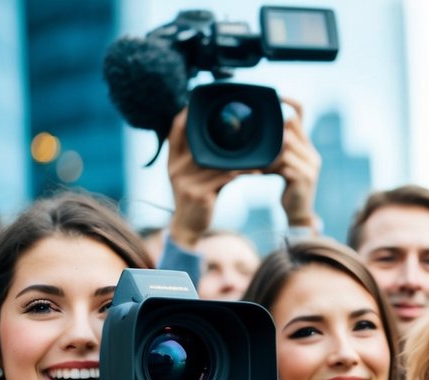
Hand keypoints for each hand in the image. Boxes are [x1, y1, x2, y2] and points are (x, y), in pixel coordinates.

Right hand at [165, 108, 251, 249]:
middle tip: (240, 122)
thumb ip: (204, 160)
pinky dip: (241, 173)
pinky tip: (255, 171)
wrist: (187, 228)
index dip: (186, 115)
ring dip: (238, 156)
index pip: (175, 131)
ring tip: (256, 152)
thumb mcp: (195, 176)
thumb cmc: (197, 199)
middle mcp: (175, 168)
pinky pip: (224, 178)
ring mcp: (185, 181)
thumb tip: (226, 144)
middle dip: (218, 131)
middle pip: (196, 141)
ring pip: (215, 161)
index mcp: (173, 160)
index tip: (199, 103)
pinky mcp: (198, 194)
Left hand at [266, 97, 321, 229]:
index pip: (301, 114)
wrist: (299, 214)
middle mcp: (311, 152)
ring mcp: (310, 165)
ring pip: (284, 145)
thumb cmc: (288, 189)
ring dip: (266, 152)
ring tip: (253, 161)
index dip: (289, 102)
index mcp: (306, 146)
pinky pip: (283, 164)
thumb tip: (256, 139)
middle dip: (271, 131)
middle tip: (253, 138)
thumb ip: (274, 150)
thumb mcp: (281, 165)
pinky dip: (268, 167)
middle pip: (290, 127)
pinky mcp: (305, 177)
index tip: (275, 96)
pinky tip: (258, 172)